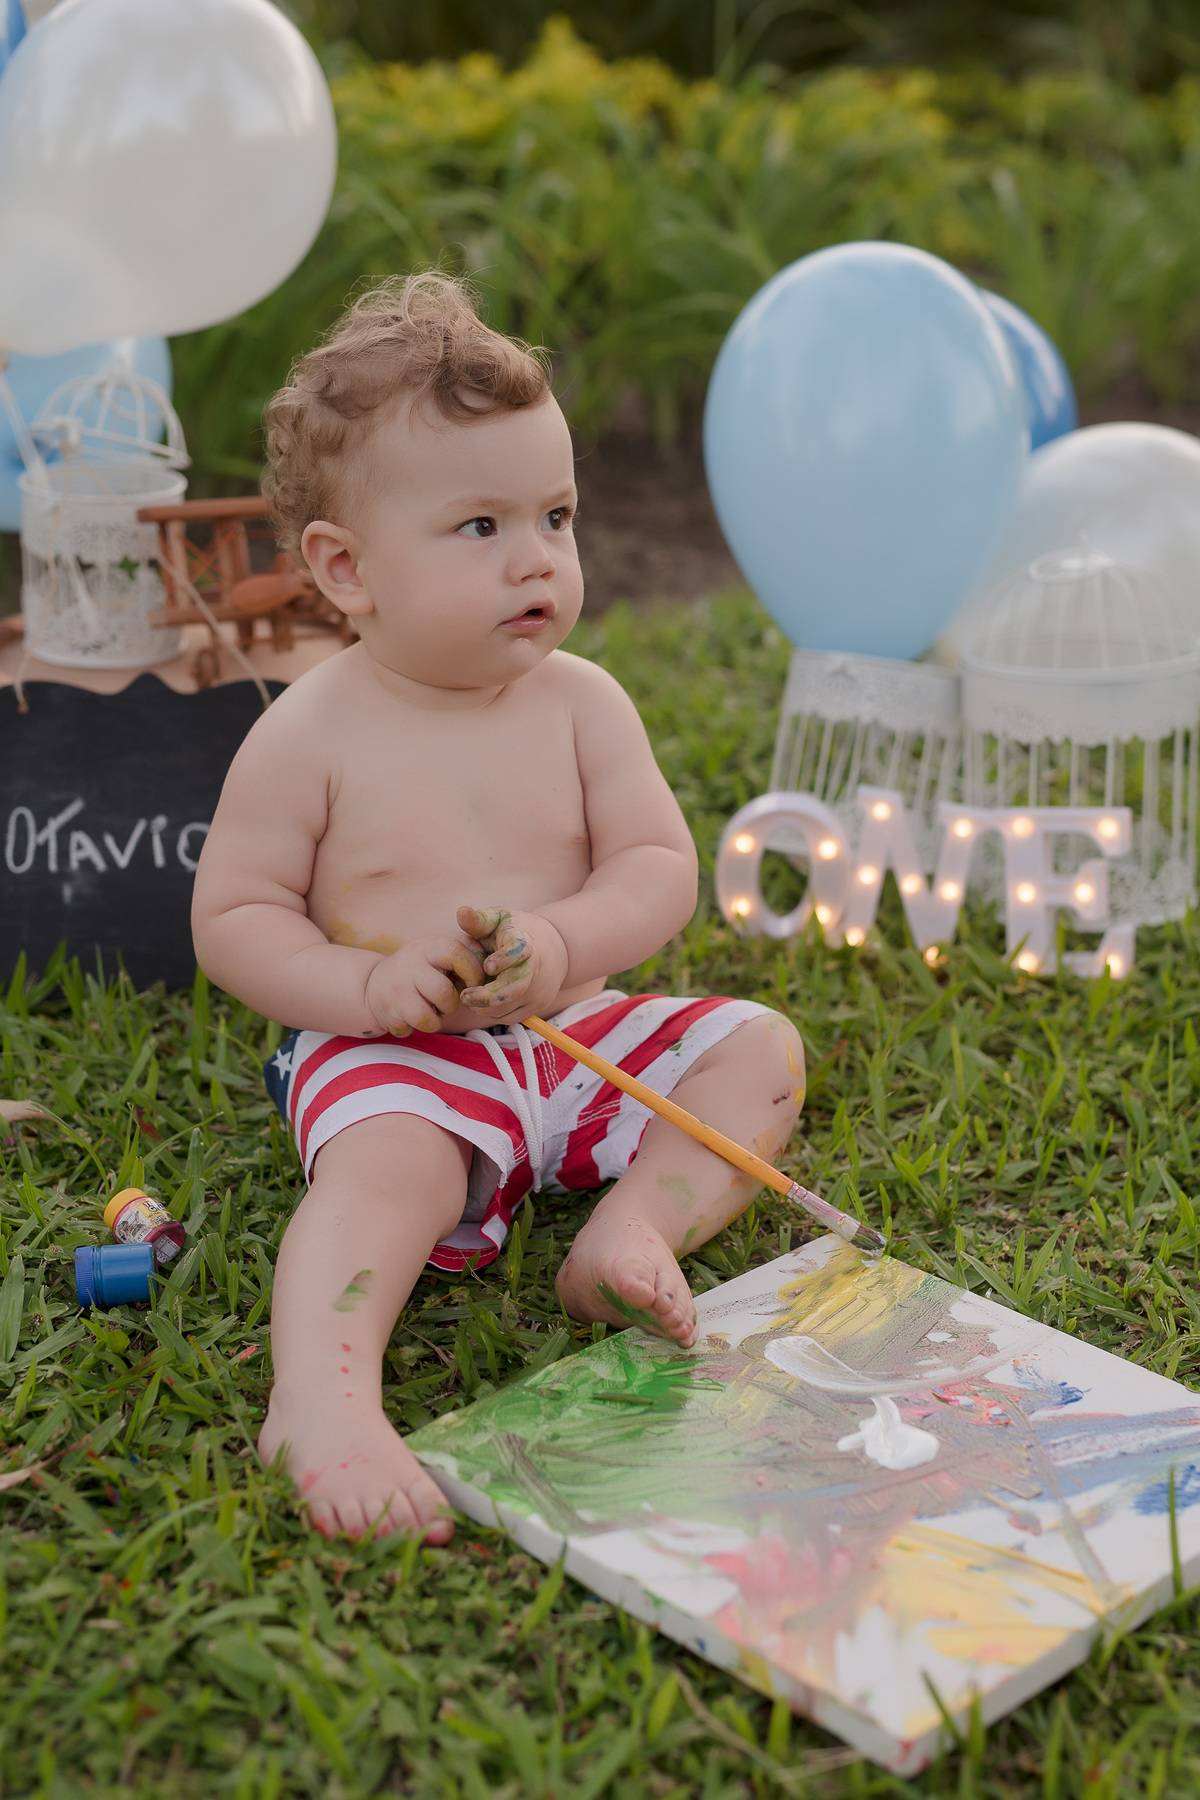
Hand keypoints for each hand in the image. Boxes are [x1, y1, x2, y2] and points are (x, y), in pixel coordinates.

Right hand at [363, 934, 483, 1036]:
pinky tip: (423, 1017)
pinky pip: (426, 1018)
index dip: (474, 968)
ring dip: (447, 1009)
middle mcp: (415, 957)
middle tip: (460, 997)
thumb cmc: (418, 975)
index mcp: (431, 944)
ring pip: (443, 996)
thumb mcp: (436, 958)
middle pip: (454, 962)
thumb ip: (464, 956)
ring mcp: (403, 980)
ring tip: (437, 1007)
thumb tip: (499, 966)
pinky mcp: (395, 1004)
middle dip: (463, 990)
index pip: (460, 948)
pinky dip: (431, 1023)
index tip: (475, 982)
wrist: (372, 988)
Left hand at [456, 905, 567, 1021]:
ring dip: (485, 1007)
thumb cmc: (518, 931)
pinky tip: (483, 1003)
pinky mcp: (537, 1007)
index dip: (505, 959)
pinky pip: (511, 1018)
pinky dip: (494, 1013)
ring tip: (470, 998)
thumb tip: (461, 911)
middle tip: (465, 996)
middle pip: (515, 988)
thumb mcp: (500, 919)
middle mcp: (536, 969)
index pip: (519, 951)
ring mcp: (539, 991)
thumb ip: (479, 920)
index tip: (488, 966)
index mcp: (525, 943)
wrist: (555, 948)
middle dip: (487, 996)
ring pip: (509, 1008)